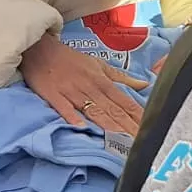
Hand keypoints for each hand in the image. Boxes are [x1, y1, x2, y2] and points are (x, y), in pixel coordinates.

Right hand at [19, 33, 148, 135]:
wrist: (39, 49)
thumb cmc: (70, 59)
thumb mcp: (98, 64)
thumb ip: (120, 77)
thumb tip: (144, 84)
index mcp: (102, 81)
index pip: (124, 101)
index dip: (138, 115)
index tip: (151, 129)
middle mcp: (90, 87)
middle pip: (113, 110)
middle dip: (128, 127)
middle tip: (142, 142)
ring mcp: (71, 92)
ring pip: (94, 111)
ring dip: (108, 126)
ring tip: (121, 142)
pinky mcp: (53, 95)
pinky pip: (64, 108)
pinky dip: (73, 117)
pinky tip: (82, 128)